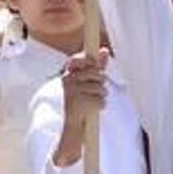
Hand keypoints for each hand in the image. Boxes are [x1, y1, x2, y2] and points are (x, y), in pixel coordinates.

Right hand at [54, 47, 110, 164]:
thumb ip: (97, 65)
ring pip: (101, 88)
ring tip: (92, 101)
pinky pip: (100, 100)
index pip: (77, 59)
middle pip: (96, 73)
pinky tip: (92, 109)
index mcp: (67, 73)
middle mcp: (67, 80)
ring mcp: (72, 91)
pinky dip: (100, 106)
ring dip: (101, 96)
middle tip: (96, 90)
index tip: (94, 64)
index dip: (88, 60)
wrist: (71, 124)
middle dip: (101, 82)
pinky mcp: (79, 103)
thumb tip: (105, 50)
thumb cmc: (81, 100)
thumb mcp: (87, 81)